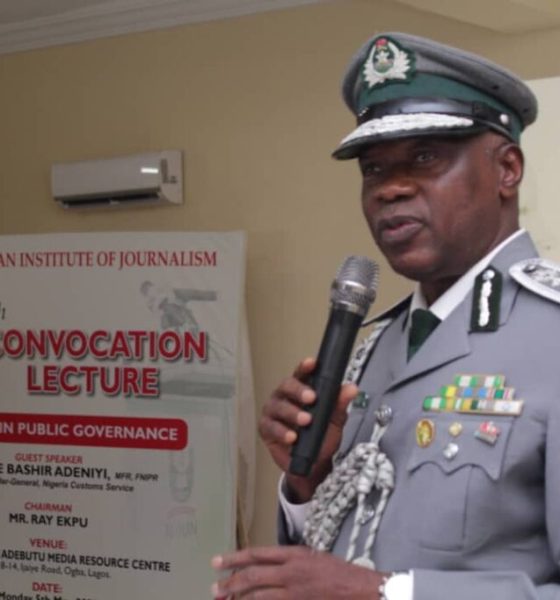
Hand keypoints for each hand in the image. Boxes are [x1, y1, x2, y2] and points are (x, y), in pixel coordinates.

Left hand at [211, 545, 385, 598]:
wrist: (360, 589)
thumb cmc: (339, 572)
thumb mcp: (313, 556)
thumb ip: (289, 561)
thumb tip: (266, 567)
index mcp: (293, 554)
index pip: (256, 554)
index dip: (234, 558)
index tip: (216, 562)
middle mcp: (290, 572)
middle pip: (252, 576)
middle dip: (230, 583)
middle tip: (214, 588)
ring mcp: (293, 593)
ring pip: (257, 596)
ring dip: (238, 599)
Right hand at [258, 358, 357, 501]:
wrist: (314, 464)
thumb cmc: (322, 437)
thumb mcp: (335, 420)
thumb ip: (340, 403)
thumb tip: (351, 388)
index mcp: (301, 390)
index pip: (302, 374)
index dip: (305, 367)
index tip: (312, 363)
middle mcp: (285, 397)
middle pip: (287, 386)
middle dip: (299, 391)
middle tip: (311, 398)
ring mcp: (274, 411)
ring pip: (279, 406)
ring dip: (293, 413)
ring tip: (305, 421)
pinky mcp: (267, 428)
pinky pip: (272, 427)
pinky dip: (282, 432)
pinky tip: (292, 437)